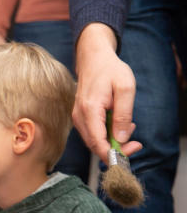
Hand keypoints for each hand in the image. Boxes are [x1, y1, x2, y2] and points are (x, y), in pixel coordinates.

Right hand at [73, 23, 141, 161]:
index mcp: (89, 110)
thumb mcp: (125, 88)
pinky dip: (106, 134)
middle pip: (95, 145)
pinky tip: (118, 123)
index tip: (131, 150)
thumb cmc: (110, 70)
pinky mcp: (80, 118)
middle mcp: (79, 117)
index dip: (112, 153)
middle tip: (135, 143)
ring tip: (128, 127)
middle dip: (115, 149)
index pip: (97, 142)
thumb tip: (122, 138)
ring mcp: (77, 118)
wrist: (93, 59)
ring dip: (112, 141)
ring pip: (93, 141)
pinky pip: (93, 133)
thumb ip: (124, 114)